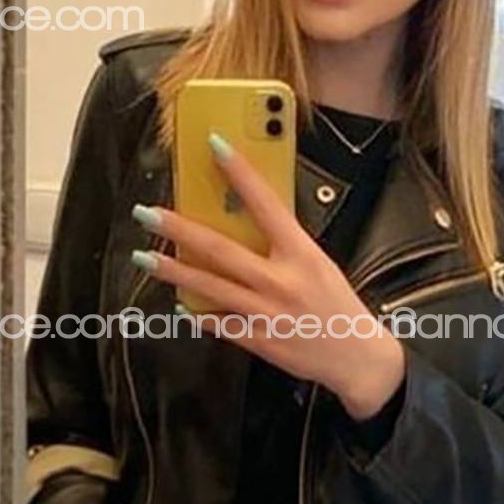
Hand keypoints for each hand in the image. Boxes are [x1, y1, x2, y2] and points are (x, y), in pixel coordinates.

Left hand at [131, 132, 405, 419]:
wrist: (360, 358)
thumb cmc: (337, 304)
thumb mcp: (317, 263)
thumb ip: (283, 245)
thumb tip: (242, 222)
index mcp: (301, 252)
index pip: (266, 203)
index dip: (240, 172)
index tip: (214, 145)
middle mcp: (281, 280)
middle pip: (220, 249)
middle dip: (179, 229)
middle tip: (147, 213)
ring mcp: (267, 311)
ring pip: (210, 287)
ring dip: (173, 271)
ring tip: (144, 257)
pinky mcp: (259, 340)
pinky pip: (220, 323)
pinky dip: (198, 312)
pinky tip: (179, 303)